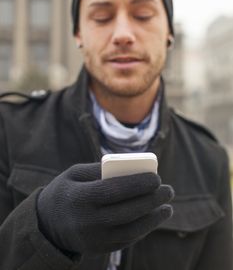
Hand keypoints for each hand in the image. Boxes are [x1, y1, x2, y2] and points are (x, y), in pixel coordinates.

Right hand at [37, 163, 173, 253]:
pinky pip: (126, 240)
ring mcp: (94, 238)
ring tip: (167, 207)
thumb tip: (132, 169)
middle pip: (127, 211)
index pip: (114, 190)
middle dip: (151, 200)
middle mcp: (87, 221)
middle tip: (168, 190)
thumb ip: (100, 169)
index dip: (137, 184)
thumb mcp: (75, 173)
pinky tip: (153, 218)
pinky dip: (143, 229)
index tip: (156, 177)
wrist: (47, 224)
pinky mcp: (99, 249)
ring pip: (131, 230)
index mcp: (80, 198)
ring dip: (153, 219)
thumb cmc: (65, 191)